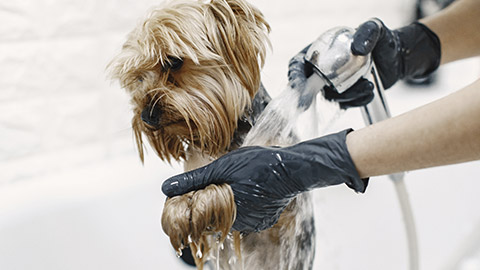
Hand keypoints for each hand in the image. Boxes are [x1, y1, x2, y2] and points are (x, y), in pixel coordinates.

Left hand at [162, 129, 367, 232]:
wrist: (294, 168)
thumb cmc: (259, 164)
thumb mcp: (222, 167)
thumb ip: (194, 180)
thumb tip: (165, 188)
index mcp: (227, 213)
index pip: (199, 218)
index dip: (193, 204)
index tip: (191, 194)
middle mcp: (240, 225)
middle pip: (214, 217)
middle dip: (211, 201)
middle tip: (218, 181)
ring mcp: (254, 224)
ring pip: (229, 214)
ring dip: (227, 201)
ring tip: (236, 182)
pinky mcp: (264, 220)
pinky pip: (245, 214)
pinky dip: (242, 203)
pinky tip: (247, 188)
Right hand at [287, 19, 440, 107]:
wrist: (397, 58)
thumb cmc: (382, 40)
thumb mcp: (375, 29)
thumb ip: (367, 33)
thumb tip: (356, 49)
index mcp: (319, 51)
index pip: (298, 65)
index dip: (294, 76)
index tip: (298, 86)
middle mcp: (323, 70)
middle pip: (308, 86)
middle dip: (307, 97)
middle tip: (313, 102)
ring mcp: (333, 84)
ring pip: (330, 97)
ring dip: (347, 96)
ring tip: (367, 86)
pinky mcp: (345, 96)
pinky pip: (346, 104)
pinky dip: (357, 100)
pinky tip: (369, 90)